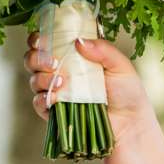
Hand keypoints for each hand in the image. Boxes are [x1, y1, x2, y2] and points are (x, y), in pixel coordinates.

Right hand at [25, 25, 152, 151]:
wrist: (130, 123)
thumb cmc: (128, 93)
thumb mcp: (120, 65)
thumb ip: (102, 49)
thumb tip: (79, 41)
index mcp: (74, 56)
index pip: (47, 42)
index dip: (39, 39)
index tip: (43, 40)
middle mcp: (61, 72)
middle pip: (33, 60)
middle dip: (37, 58)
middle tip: (53, 63)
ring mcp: (57, 92)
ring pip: (34, 80)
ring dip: (42, 78)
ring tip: (61, 81)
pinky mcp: (56, 112)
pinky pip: (39, 104)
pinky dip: (42, 99)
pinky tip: (54, 98)